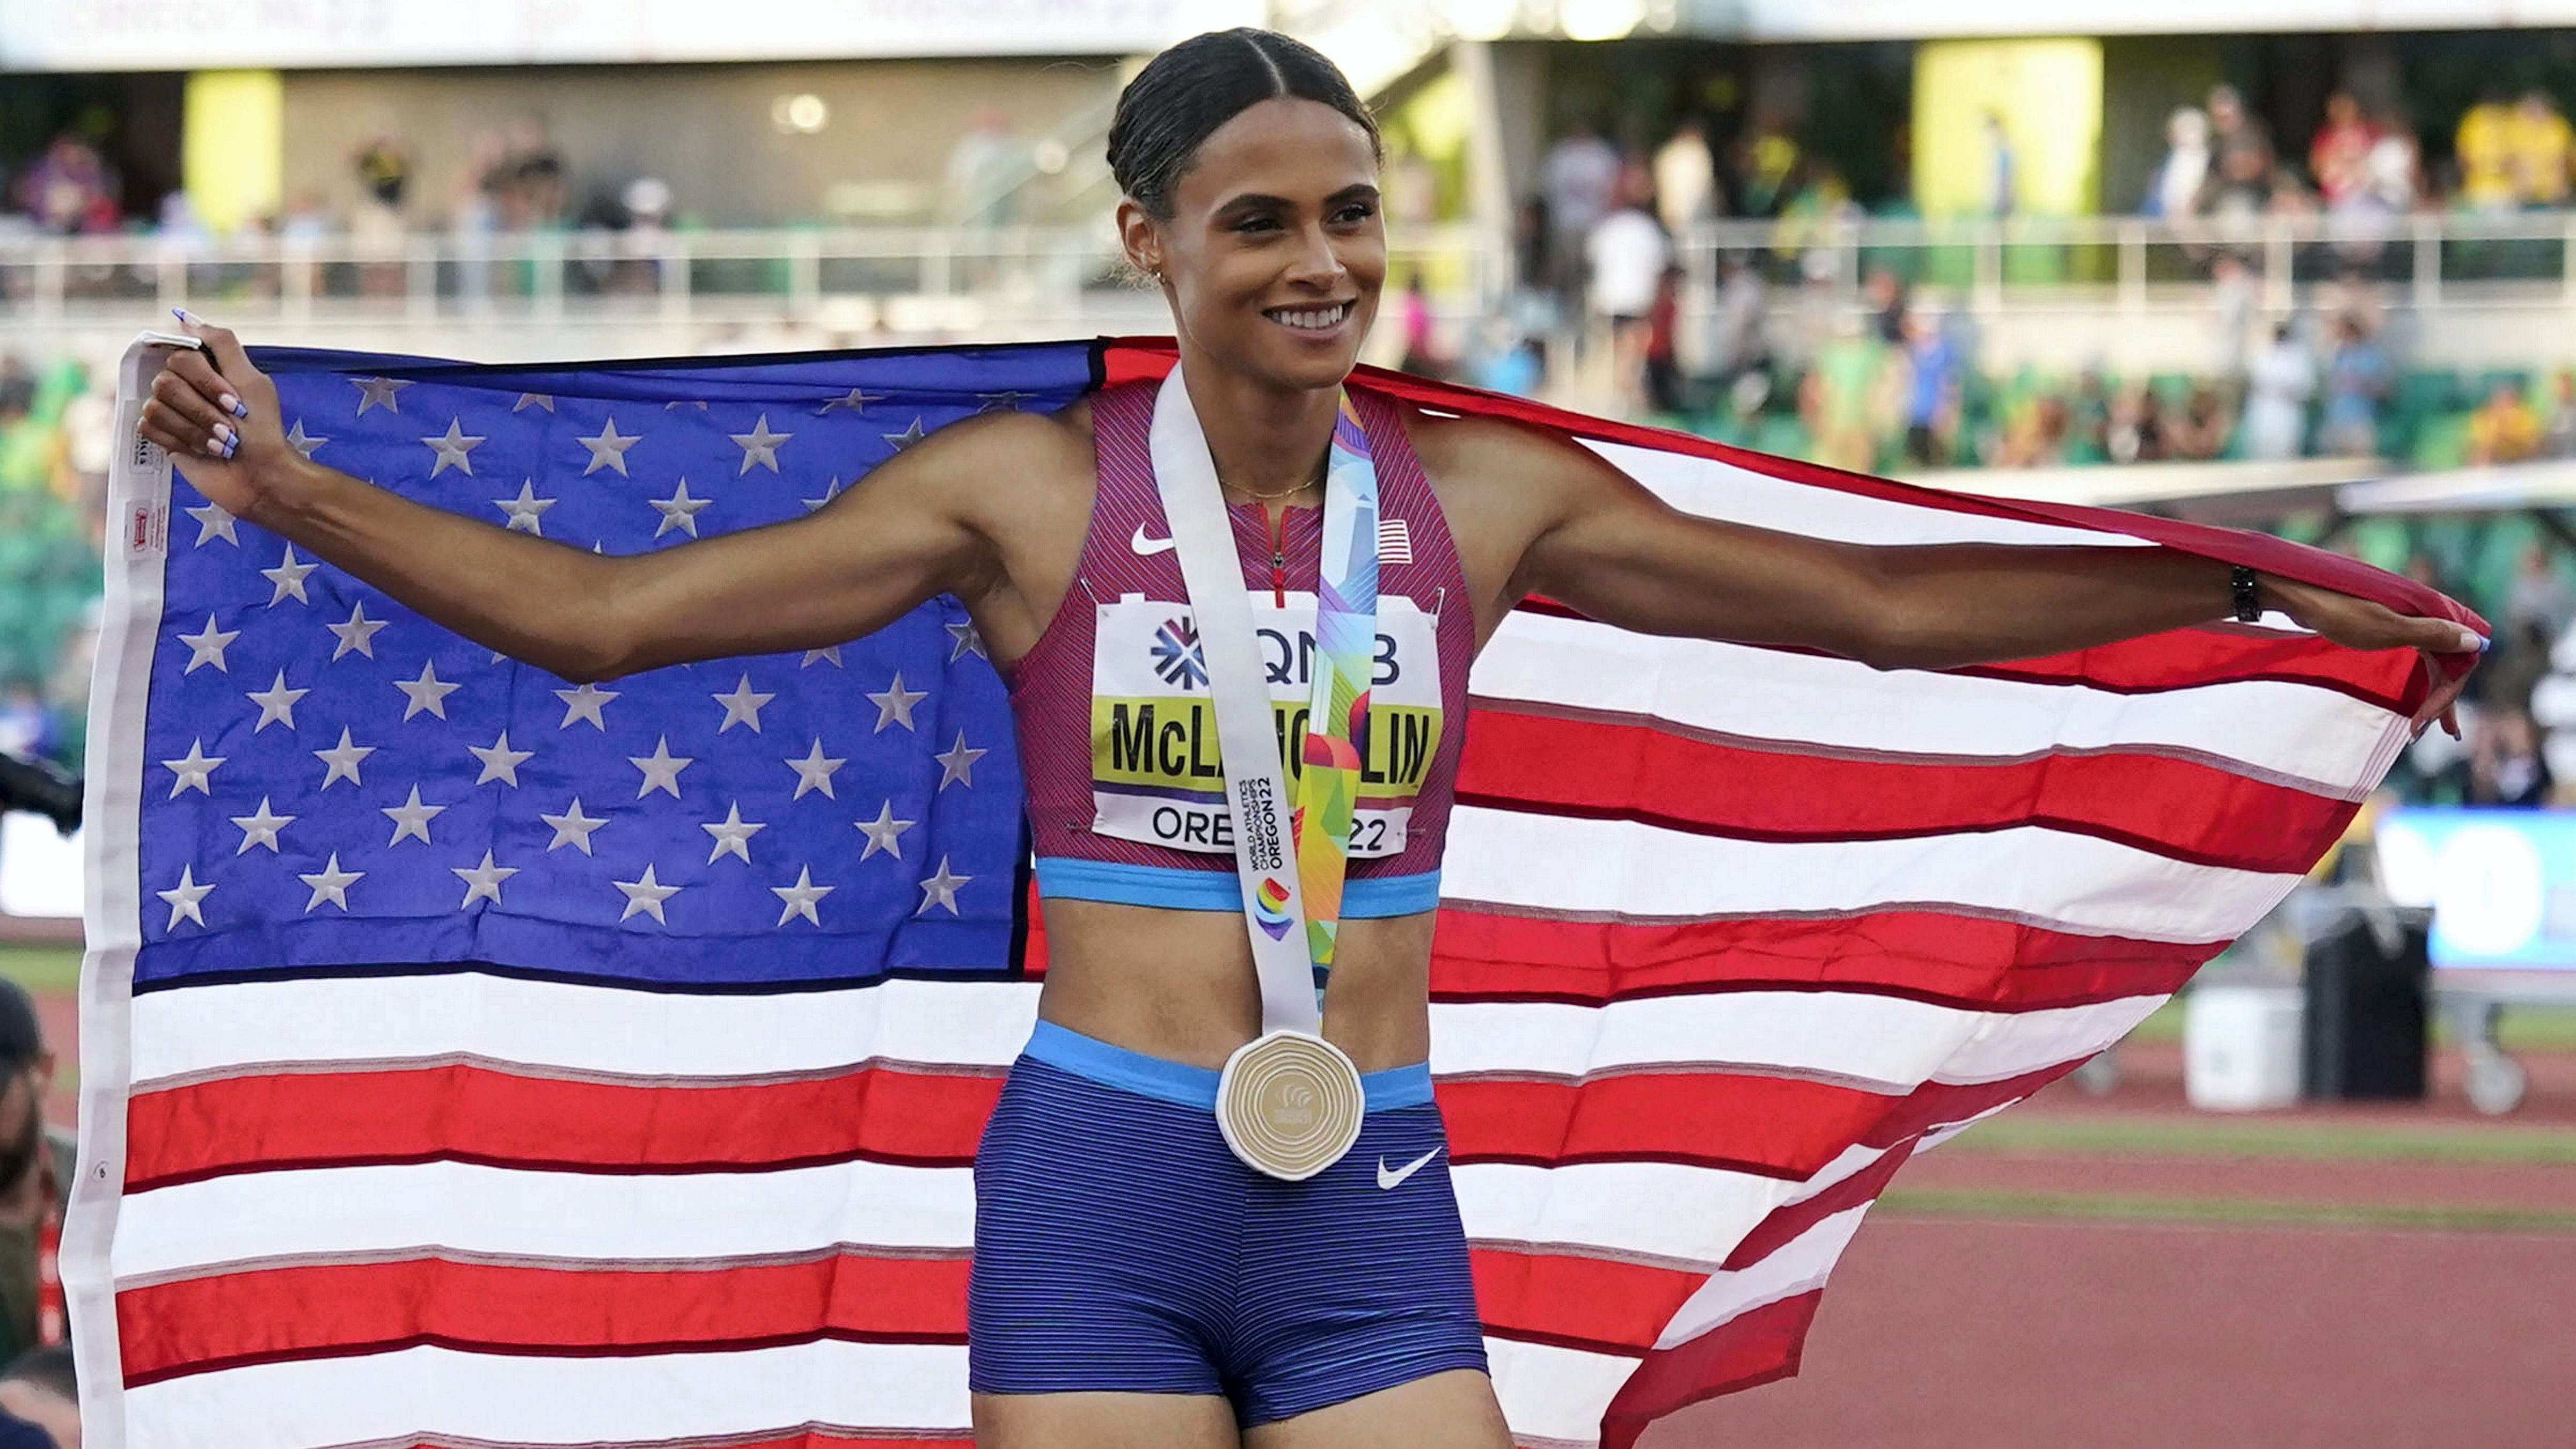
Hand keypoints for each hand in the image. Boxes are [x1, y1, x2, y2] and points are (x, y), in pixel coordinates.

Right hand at [135, 311, 290, 523]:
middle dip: (202, 410)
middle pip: (165, 382)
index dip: (206, 382)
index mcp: (207, 370)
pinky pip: (148, 427)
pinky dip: (178, 440)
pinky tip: (201, 451)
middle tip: (230, 429)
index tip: (234, 404)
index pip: (181, 356)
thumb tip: (186, 319)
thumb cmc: (263, 430)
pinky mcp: (163, 436)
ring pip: (156, 405)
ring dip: (193, 429)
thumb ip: (222, 345)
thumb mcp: (253, 381)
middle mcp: (185, 386)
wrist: (261, 477)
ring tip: (220, 444)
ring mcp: (172, 411)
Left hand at [2262, 574, 2481, 738]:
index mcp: (2431, 612)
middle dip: (2445, 697)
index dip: (2449, 691)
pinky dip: (2419, 679)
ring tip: (2428, 724)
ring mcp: (2406, 621)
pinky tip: (2417, 696)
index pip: (2459, 658)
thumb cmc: (2339, 611)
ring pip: (2432, 660)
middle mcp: (2424, 615)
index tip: (2428, 720)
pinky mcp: (2388, 626)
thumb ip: (2430, 634)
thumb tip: (2476, 641)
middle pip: (2448, 661)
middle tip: (2440, 732)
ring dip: (2434, 692)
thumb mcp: (2385, 628)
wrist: (2300, 595)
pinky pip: (2415, 656)